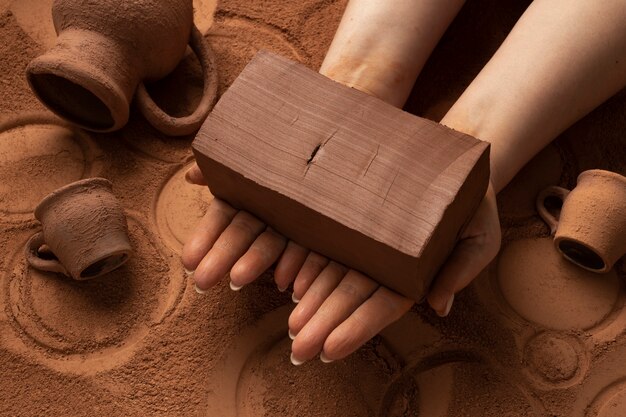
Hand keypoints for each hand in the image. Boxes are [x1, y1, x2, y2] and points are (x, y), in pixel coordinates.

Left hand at [182, 163, 500, 363]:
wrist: (450, 156)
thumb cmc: (470, 196)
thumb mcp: (480, 231)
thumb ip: (463, 267)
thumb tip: (440, 306)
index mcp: (414, 270)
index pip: (384, 304)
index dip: (357, 327)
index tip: (331, 350)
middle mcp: (383, 260)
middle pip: (350, 295)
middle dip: (324, 322)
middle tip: (298, 347)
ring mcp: (363, 240)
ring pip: (332, 272)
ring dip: (310, 300)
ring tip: (290, 324)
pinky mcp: (347, 216)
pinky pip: (323, 241)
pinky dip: (305, 261)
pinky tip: (285, 281)